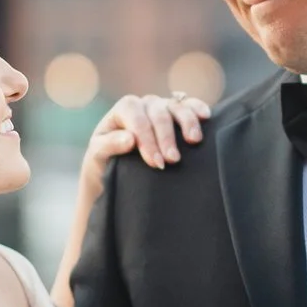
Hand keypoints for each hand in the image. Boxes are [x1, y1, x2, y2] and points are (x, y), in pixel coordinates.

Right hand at [54, 92, 213, 306]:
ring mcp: (115, 125)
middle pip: (157, 108)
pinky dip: (118, 140)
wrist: (115, 203)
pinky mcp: (97, 144)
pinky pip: (106, 138)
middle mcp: (139, 112)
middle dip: (168, 132)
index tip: (200, 131)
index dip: (190, 112)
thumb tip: (209, 134)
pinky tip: (128, 144)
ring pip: (134, 112)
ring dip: (147, 135)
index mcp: (161, 113)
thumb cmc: (153, 181)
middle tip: (174, 160)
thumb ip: (187, 144)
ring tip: (157, 162)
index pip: (178, 103)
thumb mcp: (174, 163)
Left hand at [81, 92, 211, 186]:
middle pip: (158, 114)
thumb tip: (129, 139)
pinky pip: (190, 105)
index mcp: (124, 109)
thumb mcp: (98, 156)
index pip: (137, 119)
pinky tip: (206, 116)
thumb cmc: (107, 161)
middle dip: (166, 137)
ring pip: (177, 106)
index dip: (147, 140)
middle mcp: (145, 104)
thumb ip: (109, 145)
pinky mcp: (179, 112)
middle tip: (173, 161)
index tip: (156, 163)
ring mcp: (164, 106)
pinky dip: (198, 108)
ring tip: (193, 141)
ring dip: (187, 123)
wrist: (119, 166)